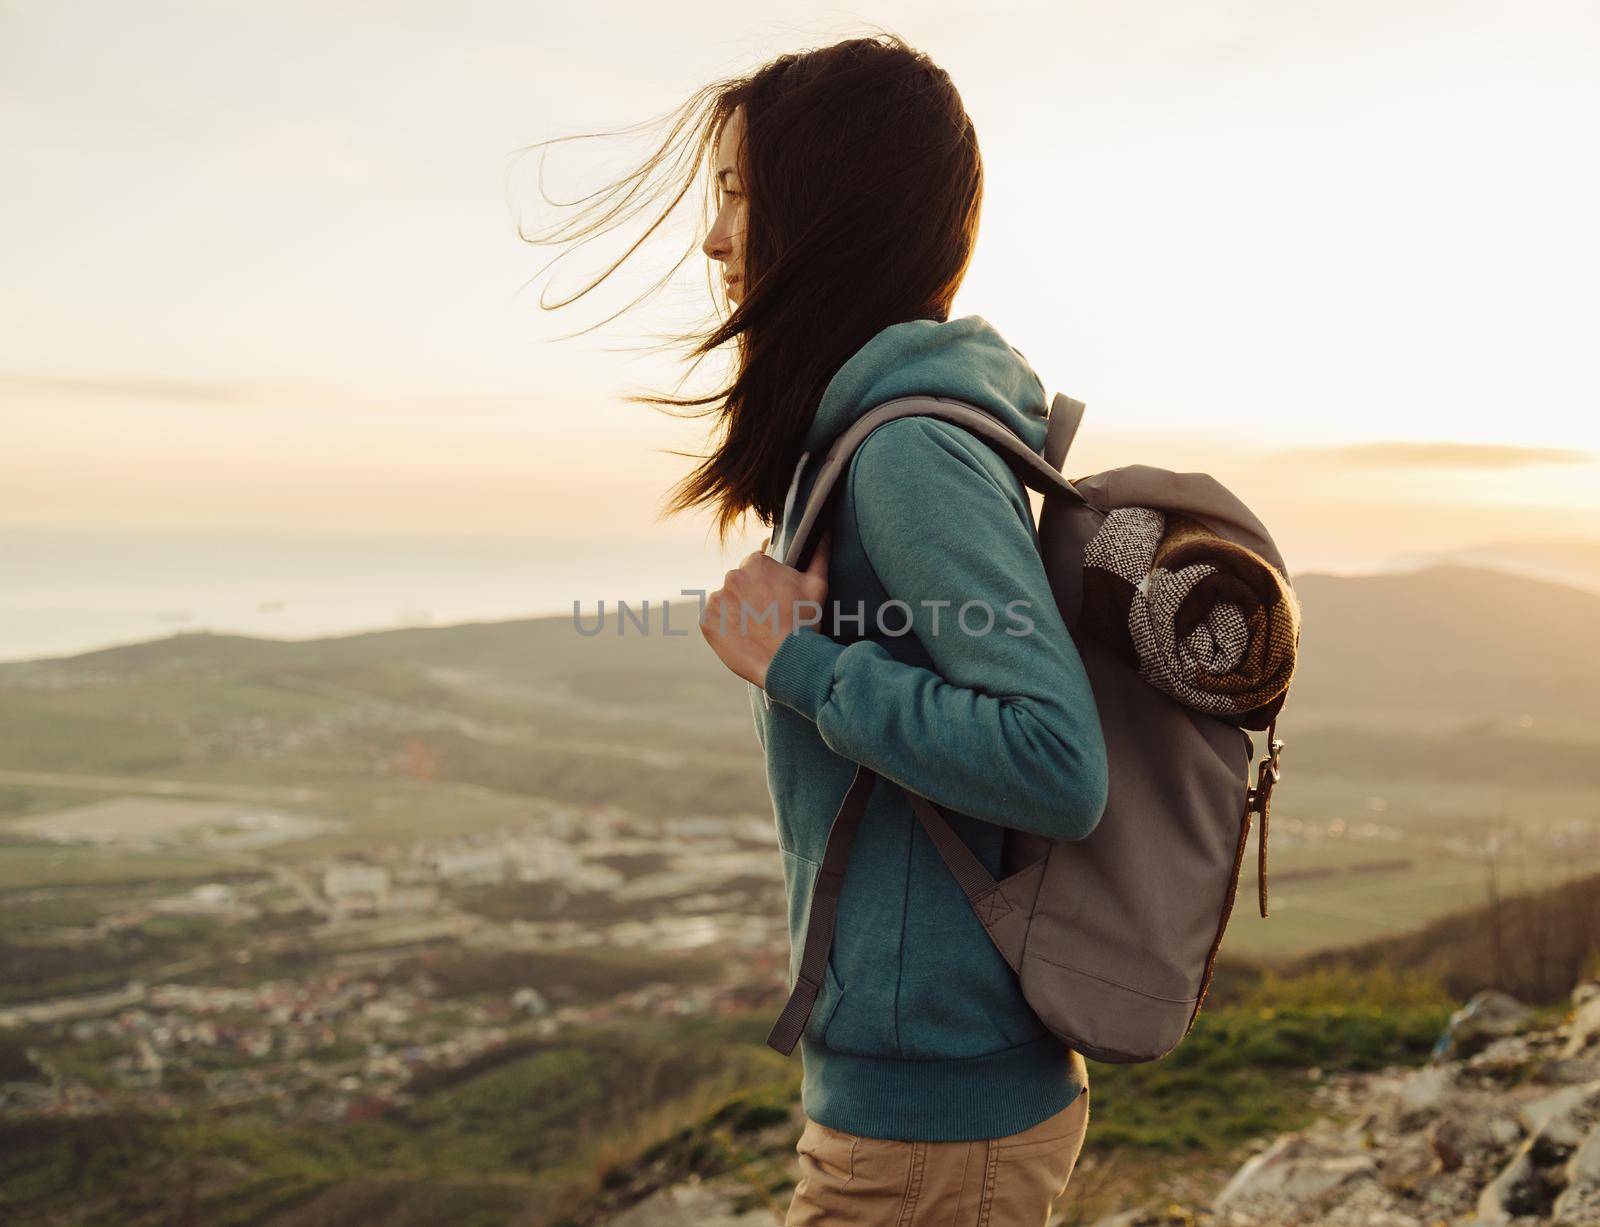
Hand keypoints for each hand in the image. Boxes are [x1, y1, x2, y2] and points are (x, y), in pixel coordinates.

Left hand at [701, 530, 831, 687]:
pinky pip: (713, 620)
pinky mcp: (706, 621)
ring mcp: (717, 599)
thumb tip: (825, 530)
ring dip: (737, 610)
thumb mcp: (818, 584)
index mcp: (755, 563)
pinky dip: (723, 627)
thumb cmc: (805, 621)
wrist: (788, 660)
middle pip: (740, 583)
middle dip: (751, 595)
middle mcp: (732, 576)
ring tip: (756, 628)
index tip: (776, 598)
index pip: (756, 566)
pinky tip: (742, 636)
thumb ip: (819, 552)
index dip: (768, 583)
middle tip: (768, 615)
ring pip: (726, 601)